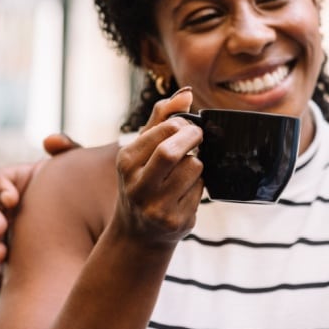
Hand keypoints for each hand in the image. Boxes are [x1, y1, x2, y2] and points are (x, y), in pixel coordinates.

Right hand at [0, 132, 80, 293]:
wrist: (98, 228)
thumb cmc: (87, 191)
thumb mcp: (82, 170)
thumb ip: (70, 151)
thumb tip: (49, 141)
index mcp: (15, 183)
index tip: (12, 198)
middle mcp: (4, 209)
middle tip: (2, 229)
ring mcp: (5, 236)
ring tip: (1, 256)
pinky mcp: (12, 262)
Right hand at [112, 88, 205, 244]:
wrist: (139, 233)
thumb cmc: (142, 181)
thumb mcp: (141, 150)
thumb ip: (161, 119)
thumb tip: (186, 94)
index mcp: (126, 162)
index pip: (164, 131)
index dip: (183, 124)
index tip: (187, 126)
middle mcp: (137, 186)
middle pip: (173, 151)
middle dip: (193, 138)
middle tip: (198, 137)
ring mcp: (157, 207)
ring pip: (194, 169)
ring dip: (197, 165)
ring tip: (184, 171)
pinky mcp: (177, 222)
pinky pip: (201, 190)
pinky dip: (199, 185)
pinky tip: (185, 192)